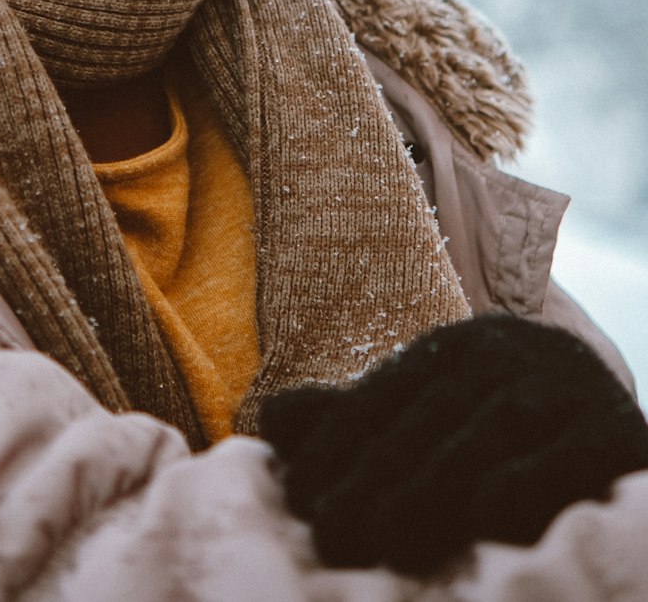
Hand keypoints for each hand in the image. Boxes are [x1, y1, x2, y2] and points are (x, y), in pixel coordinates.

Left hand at [258, 314, 647, 577]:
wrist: (608, 427)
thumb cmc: (503, 436)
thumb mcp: (429, 418)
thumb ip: (357, 420)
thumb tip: (270, 416)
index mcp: (460, 345)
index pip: (388, 391)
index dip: (338, 441)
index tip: (298, 496)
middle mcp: (514, 352)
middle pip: (433, 413)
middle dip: (375, 472)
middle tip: (330, 530)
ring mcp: (569, 386)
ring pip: (491, 430)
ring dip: (434, 482)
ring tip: (386, 537)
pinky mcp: (617, 432)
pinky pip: (568, 454)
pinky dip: (526, 480)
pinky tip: (484, 515)